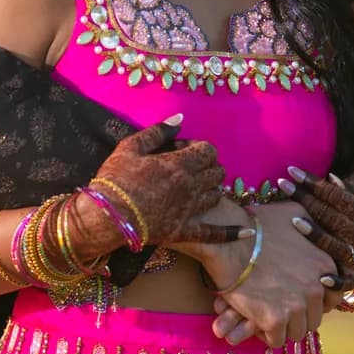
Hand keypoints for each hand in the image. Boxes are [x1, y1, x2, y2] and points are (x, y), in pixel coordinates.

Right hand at [84, 116, 230, 248]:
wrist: (106, 216)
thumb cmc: (115, 179)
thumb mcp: (131, 147)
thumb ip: (158, 132)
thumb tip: (179, 119)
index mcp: (180, 164)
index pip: (207, 150)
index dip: (197, 148)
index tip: (179, 150)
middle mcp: (192, 186)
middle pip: (216, 172)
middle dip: (207, 165)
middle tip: (188, 167)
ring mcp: (191, 210)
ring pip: (217, 195)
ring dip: (213, 187)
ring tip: (200, 186)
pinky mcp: (185, 231)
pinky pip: (214, 233)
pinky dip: (232, 233)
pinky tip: (246, 233)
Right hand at [201, 202, 339, 348]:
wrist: (228, 240)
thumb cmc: (257, 224)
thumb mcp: (294, 213)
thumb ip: (311, 225)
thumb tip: (312, 228)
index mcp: (325, 266)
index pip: (334, 298)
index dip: (317, 301)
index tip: (301, 299)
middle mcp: (316, 288)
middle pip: (314, 318)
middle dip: (299, 316)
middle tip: (279, 308)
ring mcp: (296, 305)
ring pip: (297, 332)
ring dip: (284, 328)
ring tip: (267, 316)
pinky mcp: (274, 319)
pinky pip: (276, 339)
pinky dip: (266, 334)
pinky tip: (255, 321)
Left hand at [277, 168, 353, 289]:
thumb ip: (352, 192)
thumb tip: (330, 177)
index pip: (335, 195)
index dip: (314, 182)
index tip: (292, 171)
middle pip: (329, 215)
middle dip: (306, 199)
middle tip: (282, 185)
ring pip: (333, 244)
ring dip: (315, 234)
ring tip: (294, 220)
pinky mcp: (353, 277)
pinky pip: (343, 281)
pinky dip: (334, 280)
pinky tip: (320, 278)